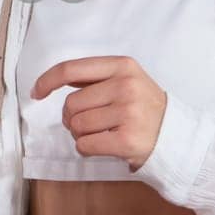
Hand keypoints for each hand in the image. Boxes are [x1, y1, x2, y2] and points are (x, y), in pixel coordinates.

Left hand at [29, 56, 167, 170]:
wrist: (177, 137)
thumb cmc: (145, 108)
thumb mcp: (128, 80)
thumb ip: (96, 78)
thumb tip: (55, 80)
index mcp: (123, 66)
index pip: (71, 69)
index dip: (47, 81)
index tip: (37, 93)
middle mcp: (126, 85)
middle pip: (70, 104)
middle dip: (71, 117)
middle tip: (91, 123)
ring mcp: (128, 112)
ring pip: (76, 126)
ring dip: (80, 135)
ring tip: (102, 134)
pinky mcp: (127, 140)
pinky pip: (85, 145)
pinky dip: (86, 149)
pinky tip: (104, 146)